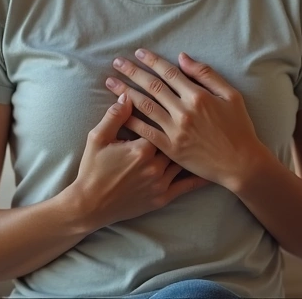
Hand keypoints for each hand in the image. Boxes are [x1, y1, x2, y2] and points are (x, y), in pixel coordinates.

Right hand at [69, 92, 210, 229]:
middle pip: (177, 139)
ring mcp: (161, 182)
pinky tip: (212, 170)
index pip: (162, 121)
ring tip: (210, 135)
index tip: (175, 99)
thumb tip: (128, 94)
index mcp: (142, 148)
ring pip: (185, 160)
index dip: (167, 110)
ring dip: (195, 148)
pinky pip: (187, 186)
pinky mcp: (162, 198)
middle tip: (196, 115)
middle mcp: (155, 165)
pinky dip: (200, 177)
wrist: (89, 206)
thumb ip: (115, 116)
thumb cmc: (92, 170)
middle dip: (185, 127)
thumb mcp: (97, 138)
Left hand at [105, 50, 266, 188]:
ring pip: (145, 106)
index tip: (138, 53)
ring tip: (111, 82)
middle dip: (132, 72)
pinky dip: (131, 120)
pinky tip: (119, 111)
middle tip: (117, 63)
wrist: (241, 163)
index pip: (169, 73)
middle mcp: (184, 111)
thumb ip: (206, 75)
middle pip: (152, 86)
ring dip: (125, 92)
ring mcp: (176, 130)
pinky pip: (146, 131)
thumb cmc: (239, 128)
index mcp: (199, 96)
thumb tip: (182, 58)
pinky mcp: (171, 148)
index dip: (152, 61)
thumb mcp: (231, 95)